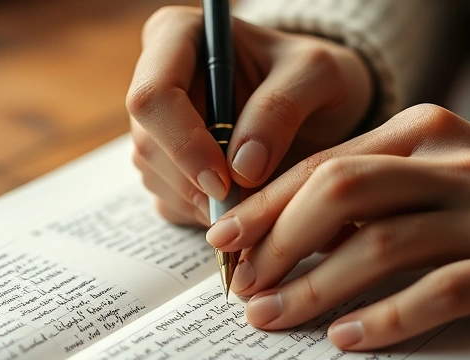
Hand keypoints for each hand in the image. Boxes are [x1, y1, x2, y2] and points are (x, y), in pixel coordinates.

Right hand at [126, 6, 373, 226]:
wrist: (321, 108)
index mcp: (178, 35)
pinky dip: (206, 214)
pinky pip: (169, 203)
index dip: (183, 143)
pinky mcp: (164, 167)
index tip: (227, 179)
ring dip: (204, 201)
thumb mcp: (317, 75)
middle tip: (248, 200)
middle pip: (148, 144)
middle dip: (197, 182)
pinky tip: (243, 200)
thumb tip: (241, 167)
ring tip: (256, 193)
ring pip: (155, 178)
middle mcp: (156, 79)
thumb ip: (282, 108)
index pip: (152, 96)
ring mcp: (156, 128)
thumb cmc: (315, 77)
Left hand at [206, 104, 469, 349]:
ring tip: (274, 319)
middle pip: (342, 193)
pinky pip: (441, 292)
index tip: (224, 240)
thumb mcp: (446, 169)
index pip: (327, 164)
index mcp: (427, 131)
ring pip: (382, 245)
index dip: (267, 205)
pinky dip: (387, 318)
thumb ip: (379, 187)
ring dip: (317, 288)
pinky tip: (348, 339)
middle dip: (279, 243)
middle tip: (243, 288)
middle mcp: (455, 164)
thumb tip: (290, 230)